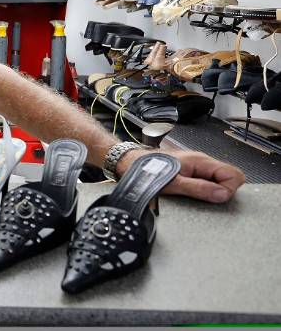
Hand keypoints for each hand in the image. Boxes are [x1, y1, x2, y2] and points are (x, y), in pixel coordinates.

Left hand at [117, 148, 244, 203]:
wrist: (127, 162)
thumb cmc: (146, 169)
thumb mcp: (173, 183)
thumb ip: (198, 188)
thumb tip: (222, 194)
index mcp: (201, 161)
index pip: (234, 174)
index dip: (230, 189)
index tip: (217, 198)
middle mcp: (200, 162)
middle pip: (227, 178)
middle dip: (222, 192)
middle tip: (207, 200)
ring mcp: (195, 168)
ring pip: (217, 182)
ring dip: (211, 192)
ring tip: (195, 197)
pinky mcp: (188, 173)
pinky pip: (204, 183)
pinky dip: (202, 191)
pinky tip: (191, 196)